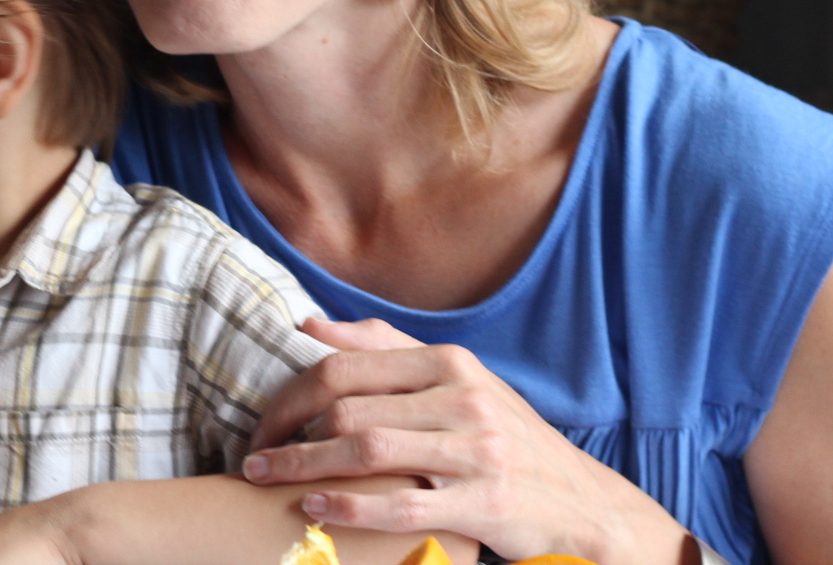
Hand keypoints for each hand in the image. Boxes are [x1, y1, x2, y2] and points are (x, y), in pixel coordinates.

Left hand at [243, 317, 689, 564]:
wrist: (581, 502)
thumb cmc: (502, 436)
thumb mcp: (456, 380)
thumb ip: (385, 350)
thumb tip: (310, 325)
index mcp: (449, 362)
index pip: (348, 364)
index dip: (292, 391)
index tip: (261, 417)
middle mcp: (462, 397)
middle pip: (348, 406)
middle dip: (287, 430)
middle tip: (251, 453)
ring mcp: (475, 450)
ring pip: (367, 450)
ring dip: (302, 465)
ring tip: (263, 477)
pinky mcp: (483, 504)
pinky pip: (402, 505)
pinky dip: (350, 507)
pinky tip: (313, 508)